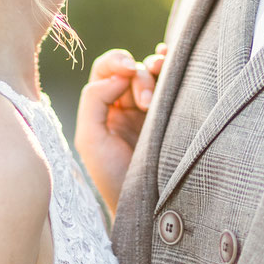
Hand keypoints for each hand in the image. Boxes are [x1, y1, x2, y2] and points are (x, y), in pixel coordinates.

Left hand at [75, 45, 166, 214]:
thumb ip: (93, 100)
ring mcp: (150, 110)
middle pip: (132, 71)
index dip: (116, 61)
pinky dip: (172, 66)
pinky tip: (173, 60)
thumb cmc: (112, 176)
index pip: (106, 71)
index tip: (128, 69)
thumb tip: (118, 74)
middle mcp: (124, 105)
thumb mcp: (90, 139)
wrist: (145, 203)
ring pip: (153, 74)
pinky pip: (172, 82)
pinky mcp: (173, 115)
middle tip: (146, 103)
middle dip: (139, 78)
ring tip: (160, 86)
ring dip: (157, 71)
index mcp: (102, 108)